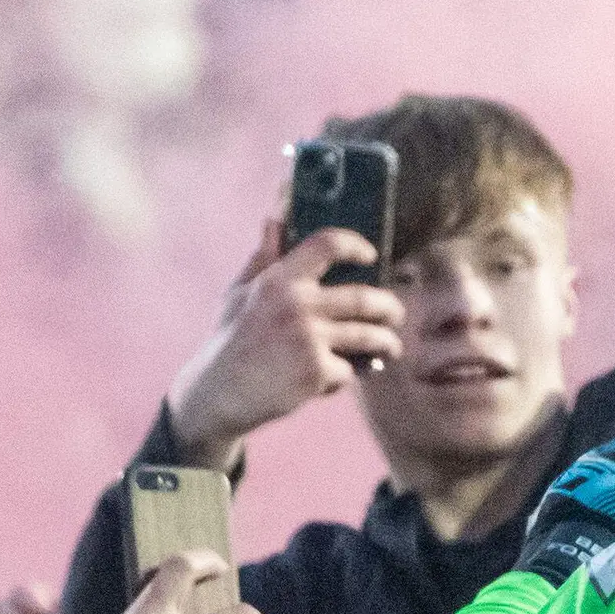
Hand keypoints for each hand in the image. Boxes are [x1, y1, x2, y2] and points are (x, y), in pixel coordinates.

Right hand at [165, 220, 408, 463]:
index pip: (327, 245)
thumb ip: (262, 258)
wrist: (219, 393)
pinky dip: (346, 376)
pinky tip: (335, 379)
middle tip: (395, 314)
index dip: (356, 245)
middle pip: (366, 298)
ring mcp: (309, 338)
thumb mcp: (239, 293)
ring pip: (370, 336)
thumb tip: (274, 220)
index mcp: (279, 279)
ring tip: (390, 347)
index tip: (370, 255)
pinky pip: (350, 370)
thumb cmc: (230, 340)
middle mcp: (297, 304)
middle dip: (391, 308)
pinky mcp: (316, 371)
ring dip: (387, 343)